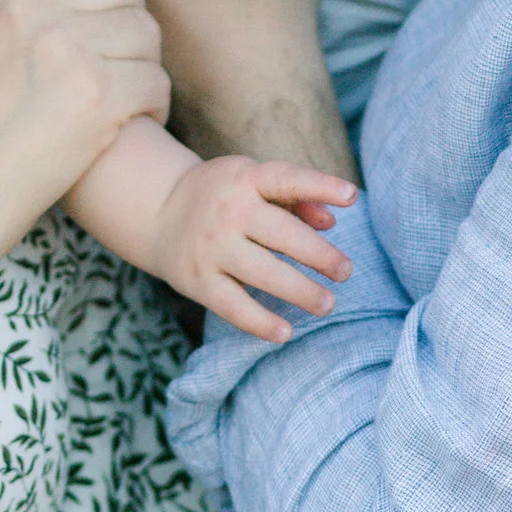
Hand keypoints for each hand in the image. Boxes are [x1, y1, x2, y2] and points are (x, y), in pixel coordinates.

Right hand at [0, 0, 167, 275]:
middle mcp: (24, 3)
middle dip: (128, 17)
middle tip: (114, 55)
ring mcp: (62, 46)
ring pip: (146, 30)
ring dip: (143, 64)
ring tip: (118, 96)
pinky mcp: (96, 97)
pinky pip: (155, 80)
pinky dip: (151, 105)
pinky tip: (127, 124)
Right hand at [148, 152, 357, 343]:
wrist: (158, 213)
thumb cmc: (224, 196)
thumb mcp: (253, 181)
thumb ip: (296, 197)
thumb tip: (330, 222)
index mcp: (246, 179)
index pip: (287, 180)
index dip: (320, 186)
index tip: (352, 197)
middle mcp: (228, 211)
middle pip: (283, 235)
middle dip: (320, 256)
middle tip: (345, 272)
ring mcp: (212, 247)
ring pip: (264, 274)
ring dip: (301, 292)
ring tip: (328, 304)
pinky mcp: (198, 281)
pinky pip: (234, 307)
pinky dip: (261, 323)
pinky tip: (286, 332)